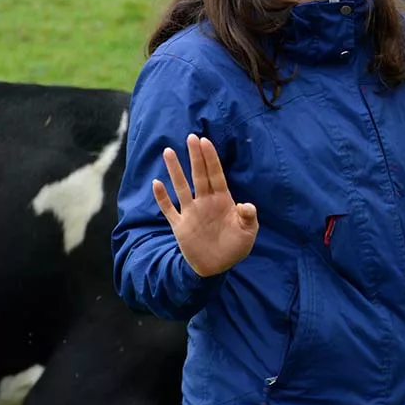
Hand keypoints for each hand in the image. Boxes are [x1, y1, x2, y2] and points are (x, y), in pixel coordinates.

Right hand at [152, 133, 258, 276]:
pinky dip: (162, 198)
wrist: (218, 266)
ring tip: (169, 151)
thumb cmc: (236, 246)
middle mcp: (205, 202)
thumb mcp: (248, 232)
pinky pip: (168, 209)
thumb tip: (246, 205)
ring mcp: (191, 212)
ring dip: (175, 170)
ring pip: (181, 187)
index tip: (205, 142)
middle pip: (199, 175)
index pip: (216, 175)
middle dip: (195, 157)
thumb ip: (248, 217)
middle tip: (191, 137)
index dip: (211, 159)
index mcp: (222, 201)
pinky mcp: (180, 225)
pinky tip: (156, 183)